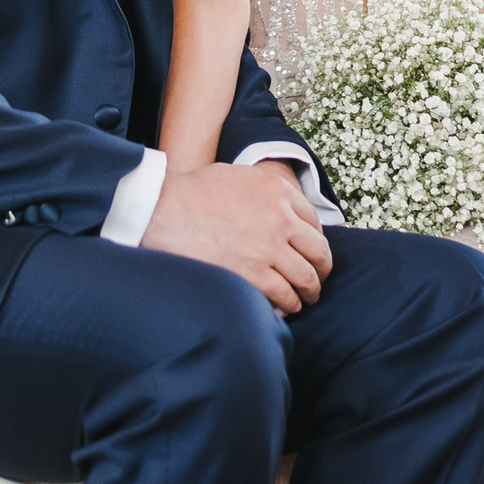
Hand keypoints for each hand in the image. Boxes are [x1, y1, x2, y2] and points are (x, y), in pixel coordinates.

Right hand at [141, 160, 331, 314]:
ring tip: (305, 298)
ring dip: (309, 291)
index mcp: (277, 190)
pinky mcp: (255, 274)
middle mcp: (280, 218)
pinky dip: (289, 305)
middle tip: (317, 278)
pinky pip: (286, 296)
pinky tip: (285, 308)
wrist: (162, 210)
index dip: (315, 240)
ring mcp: (269, 248)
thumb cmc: (192, 192)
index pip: (314, 220)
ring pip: (307, 277)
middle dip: (321, 268)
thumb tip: (279, 206)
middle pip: (319, 251)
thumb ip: (264, 190)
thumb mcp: (236, 175)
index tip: (311, 251)